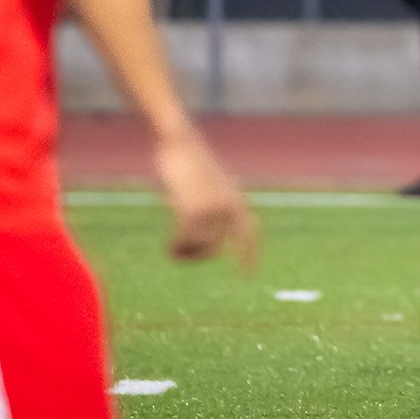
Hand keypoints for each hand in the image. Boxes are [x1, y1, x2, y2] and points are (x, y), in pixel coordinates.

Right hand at [154, 126, 256, 268]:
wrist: (180, 142)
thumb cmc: (189, 163)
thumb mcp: (207, 186)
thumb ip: (213, 208)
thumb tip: (208, 239)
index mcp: (237, 201)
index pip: (249, 234)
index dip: (249, 255)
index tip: (250, 276)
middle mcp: (230, 207)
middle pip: (215, 249)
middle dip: (197, 256)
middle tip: (179, 254)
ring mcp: (213, 209)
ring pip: (200, 246)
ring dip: (184, 252)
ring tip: (173, 249)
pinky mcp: (194, 210)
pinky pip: (186, 240)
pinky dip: (176, 249)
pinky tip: (169, 249)